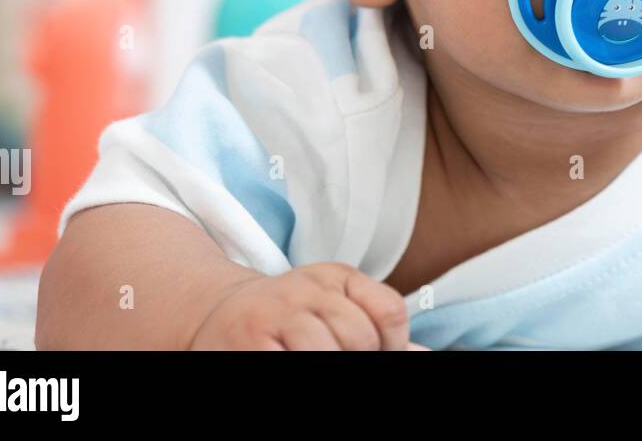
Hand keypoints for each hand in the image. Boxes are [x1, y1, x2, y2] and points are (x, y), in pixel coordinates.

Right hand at [190, 262, 415, 350]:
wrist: (217, 314)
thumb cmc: (287, 319)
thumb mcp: (334, 309)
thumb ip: (375, 327)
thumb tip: (424, 353)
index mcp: (336, 277)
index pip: (388, 309)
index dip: (393, 344)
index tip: (381, 354)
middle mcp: (306, 288)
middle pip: (359, 336)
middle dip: (359, 359)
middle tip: (339, 358)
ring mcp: (277, 314)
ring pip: (326, 351)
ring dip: (327, 364)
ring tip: (313, 360)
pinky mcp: (251, 341)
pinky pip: (292, 361)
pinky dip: (299, 365)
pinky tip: (292, 361)